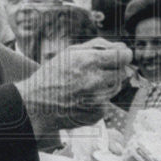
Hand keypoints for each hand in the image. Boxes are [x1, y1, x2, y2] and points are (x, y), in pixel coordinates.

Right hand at [15, 39, 131, 138]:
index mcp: (89, 61)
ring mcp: (97, 100)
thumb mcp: (71, 52)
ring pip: (116, 88)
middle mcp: (95, 81)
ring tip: (87, 84)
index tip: (123, 55)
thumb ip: (99, 46)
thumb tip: (122, 47)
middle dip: (114, 70)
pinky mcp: (97, 114)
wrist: (36, 104)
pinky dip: (99, 99)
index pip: (123, 57)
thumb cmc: (53, 74)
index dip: (125, 55)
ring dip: (107, 84)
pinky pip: (107, 103)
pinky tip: (83, 98)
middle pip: (122, 72)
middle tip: (97, 71)